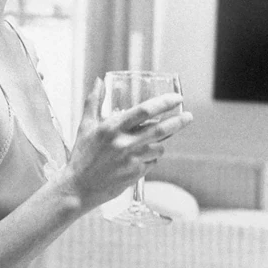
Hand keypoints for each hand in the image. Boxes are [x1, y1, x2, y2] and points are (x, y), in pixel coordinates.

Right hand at [61, 78, 191, 210]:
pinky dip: (150, 158)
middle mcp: (124, 143)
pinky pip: (152, 162)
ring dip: (161, 143)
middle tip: (189, 116)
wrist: (79, 187)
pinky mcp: (136, 175)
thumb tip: (99, 80)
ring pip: (159, 148)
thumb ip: (93, 101)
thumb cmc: (82, 154)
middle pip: (160, 130)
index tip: (176, 98)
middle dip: (178, 122)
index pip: (144, 111)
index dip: (163, 103)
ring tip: (154, 141)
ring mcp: (132, 160)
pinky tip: (140, 158)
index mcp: (112, 127)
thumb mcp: (85, 125)